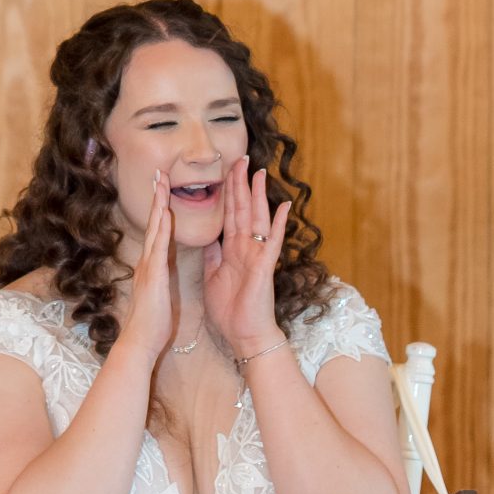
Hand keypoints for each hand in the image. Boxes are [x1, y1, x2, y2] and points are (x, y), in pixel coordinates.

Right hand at [118, 170, 175, 366]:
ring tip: (161, 183)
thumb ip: (160, 277)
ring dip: (158, 205)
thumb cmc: (152, 323)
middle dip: (157, 198)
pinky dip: (162, 229)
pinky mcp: (153, 275)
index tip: (164, 189)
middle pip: (154, 224)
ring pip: (155, 229)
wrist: (140, 341)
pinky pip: (159, 247)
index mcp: (152, 266)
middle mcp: (148, 261)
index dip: (161, 210)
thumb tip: (163, 266)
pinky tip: (165, 214)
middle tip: (159, 174)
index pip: (158, 233)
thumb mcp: (160, 293)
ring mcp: (148, 266)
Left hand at [201, 159, 288, 359]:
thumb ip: (212, 256)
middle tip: (241, 159)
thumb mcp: (213, 277)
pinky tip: (284, 206)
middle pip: (242, 209)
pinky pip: (272, 241)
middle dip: (241, 184)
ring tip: (260, 172)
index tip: (227, 171)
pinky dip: (278, 223)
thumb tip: (209, 239)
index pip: (229, 214)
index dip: (228, 193)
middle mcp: (246, 247)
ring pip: (257, 218)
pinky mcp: (264, 266)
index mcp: (232, 249)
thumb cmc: (230, 310)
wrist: (244, 334)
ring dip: (258, 195)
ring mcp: (257, 254)